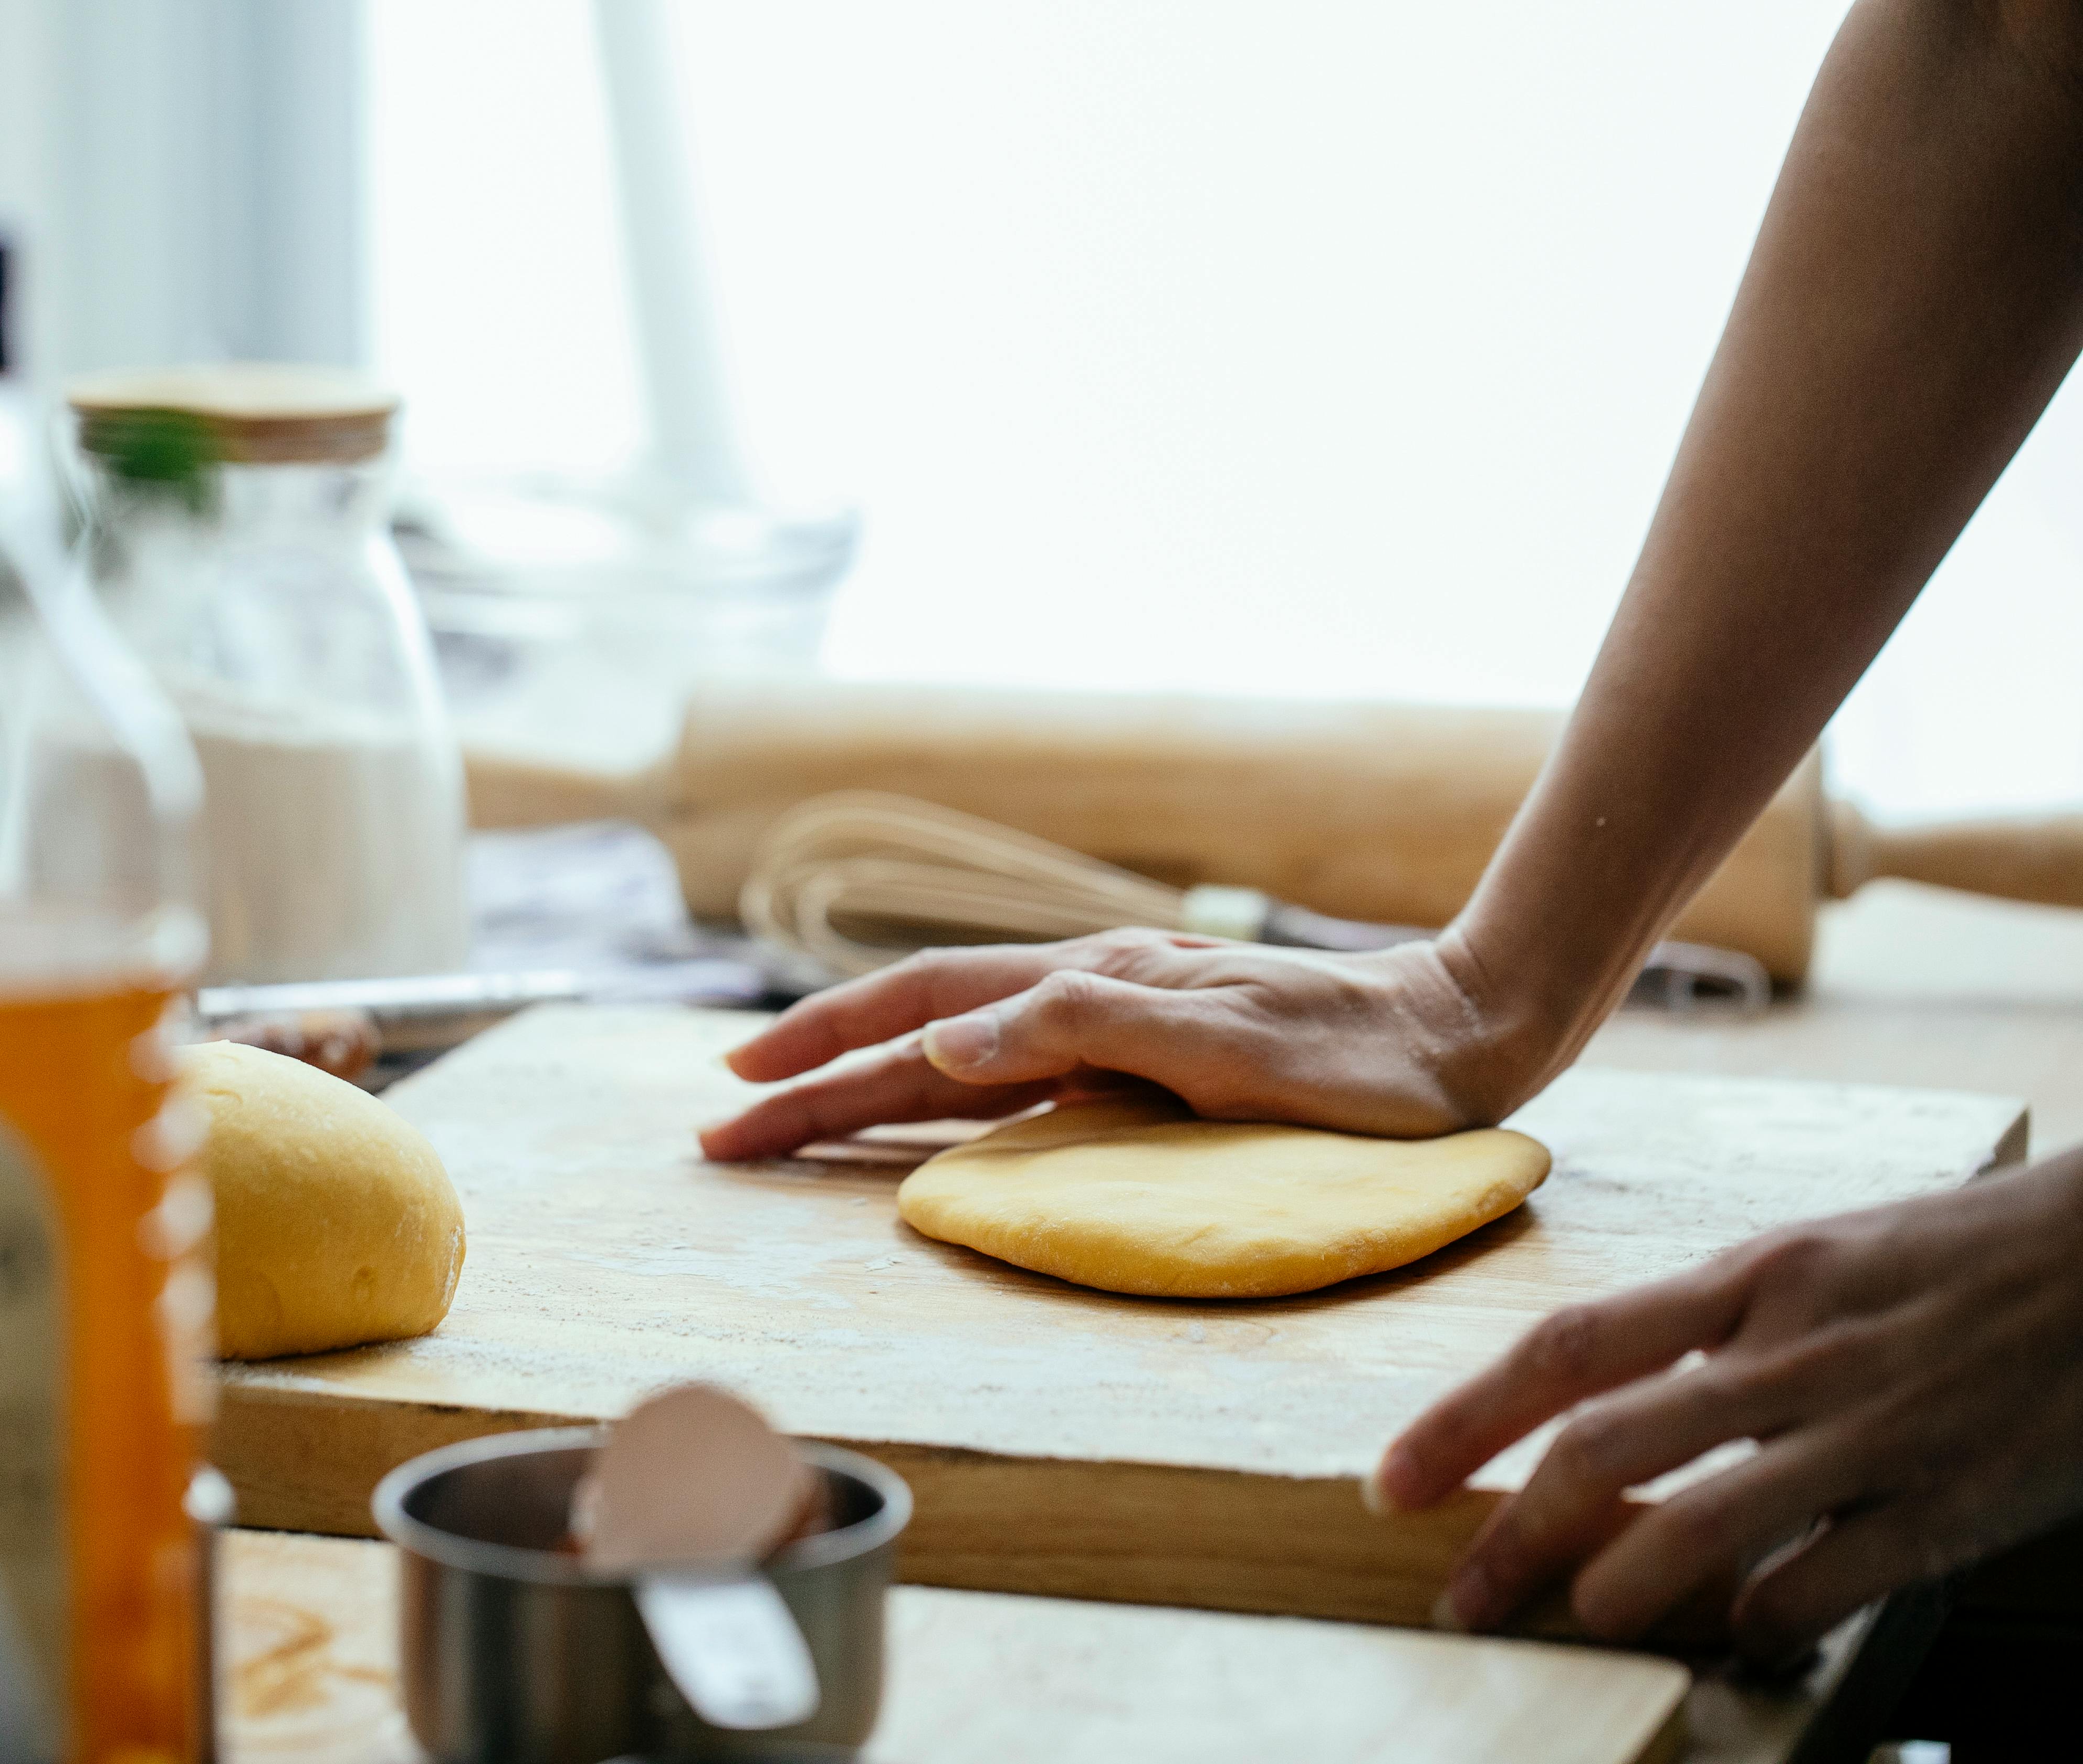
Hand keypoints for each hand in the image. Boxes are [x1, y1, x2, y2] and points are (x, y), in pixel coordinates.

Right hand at [698, 927, 1540, 1161]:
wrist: (1463, 1035)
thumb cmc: (1359, 1055)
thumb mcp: (1228, 1045)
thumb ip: (1085, 1026)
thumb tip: (947, 1038)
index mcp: (1092, 988)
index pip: (923, 1015)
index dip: (827, 1053)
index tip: (739, 1097)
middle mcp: (1086, 998)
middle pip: (916, 1034)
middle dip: (812, 1080)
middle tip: (717, 1130)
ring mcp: (1110, 1023)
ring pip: (952, 1050)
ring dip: (861, 1081)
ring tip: (781, 1111)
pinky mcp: (1142, 1058)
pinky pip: (1007, 1073)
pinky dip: (938, 1087)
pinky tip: (918, 1098)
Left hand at [1368, 1151, 2082, 1661]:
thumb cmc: (1958, 1254)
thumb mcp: (1820, 1256)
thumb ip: (1716, 1326)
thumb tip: (1605, 1404)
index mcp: (1752, 1276)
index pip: (1565, 1346)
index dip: (1462, 1420)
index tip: (1391, 1479)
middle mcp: (1793, 1351)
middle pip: (1605, 1446)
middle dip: (1510, 1533)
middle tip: (1456, 1597)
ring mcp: (1871, 1430)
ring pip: (1701, 1524)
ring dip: (1619, 1588)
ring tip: (1581, 1618)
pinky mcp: (1953, 1504)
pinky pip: (1826, 1583)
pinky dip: (1762, 1623)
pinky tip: (1736, 1639)